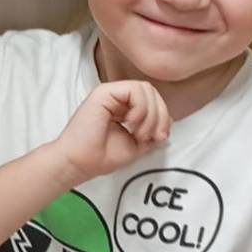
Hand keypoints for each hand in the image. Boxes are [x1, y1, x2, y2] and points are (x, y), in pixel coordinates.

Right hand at [48, 80, 170, 184]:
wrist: (81, 163)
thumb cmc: (102, 156)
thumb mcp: (136, 145)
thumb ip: (152, 133)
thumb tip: (170, 121)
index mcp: (124, 108)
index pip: (153, 100)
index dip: (163, 117)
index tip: (160, 137)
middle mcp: (117, 98)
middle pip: (152, 92)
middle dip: (160, 115)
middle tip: (153, 136)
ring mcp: (110, 93)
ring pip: (146, 89)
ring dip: (150, 114)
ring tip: (139, 133)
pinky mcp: (104, 92)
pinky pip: (134, 90)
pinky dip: (140, 108)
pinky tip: (131, 123)